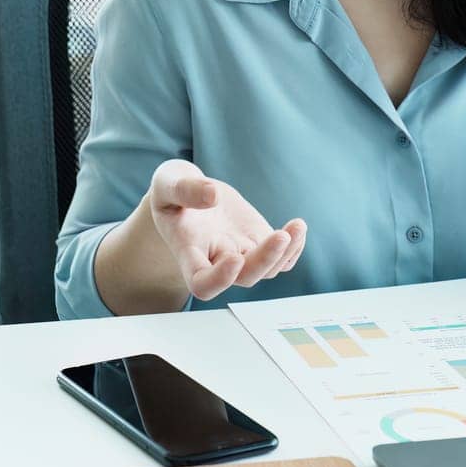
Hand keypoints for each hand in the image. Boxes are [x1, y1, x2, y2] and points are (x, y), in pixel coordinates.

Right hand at [149, 160, 306, 301]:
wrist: (189, 193)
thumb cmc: (171, 192)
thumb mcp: (167, 183)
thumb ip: (184, 189)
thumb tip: (212, 196)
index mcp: (189, 251)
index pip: (202, 283)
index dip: (220, 279)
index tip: (234, 258)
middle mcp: (216, 259)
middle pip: (244, 277)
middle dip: (264, 261)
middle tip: (281, 236)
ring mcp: (240, 253)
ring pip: (267, 269)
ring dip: (285, 252)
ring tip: (297, 226)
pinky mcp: (258, 242)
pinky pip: (281, 259)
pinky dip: (294, 249)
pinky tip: (298, 228)